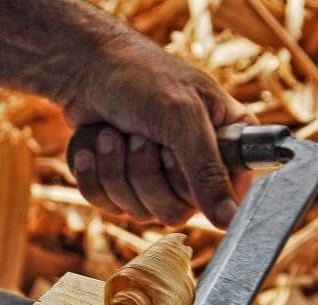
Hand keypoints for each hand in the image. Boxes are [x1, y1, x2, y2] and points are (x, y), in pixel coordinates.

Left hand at [62, 30, 250, 227]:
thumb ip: (207, 171)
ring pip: (140, 212)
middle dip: (146, 171)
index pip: (226, 198)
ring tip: (113, 134)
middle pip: (175, 212)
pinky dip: (94, 174)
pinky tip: (93, 147)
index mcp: (227, 146)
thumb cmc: (143, 79)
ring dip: (116, 169)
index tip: (175, 152)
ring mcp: (158, 184)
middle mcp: (196, 170)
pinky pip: (108, 207)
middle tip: (140, 134)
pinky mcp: (122, 190)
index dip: (195, 185)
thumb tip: (229, 220)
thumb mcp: (182, 118)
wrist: (88, 71)